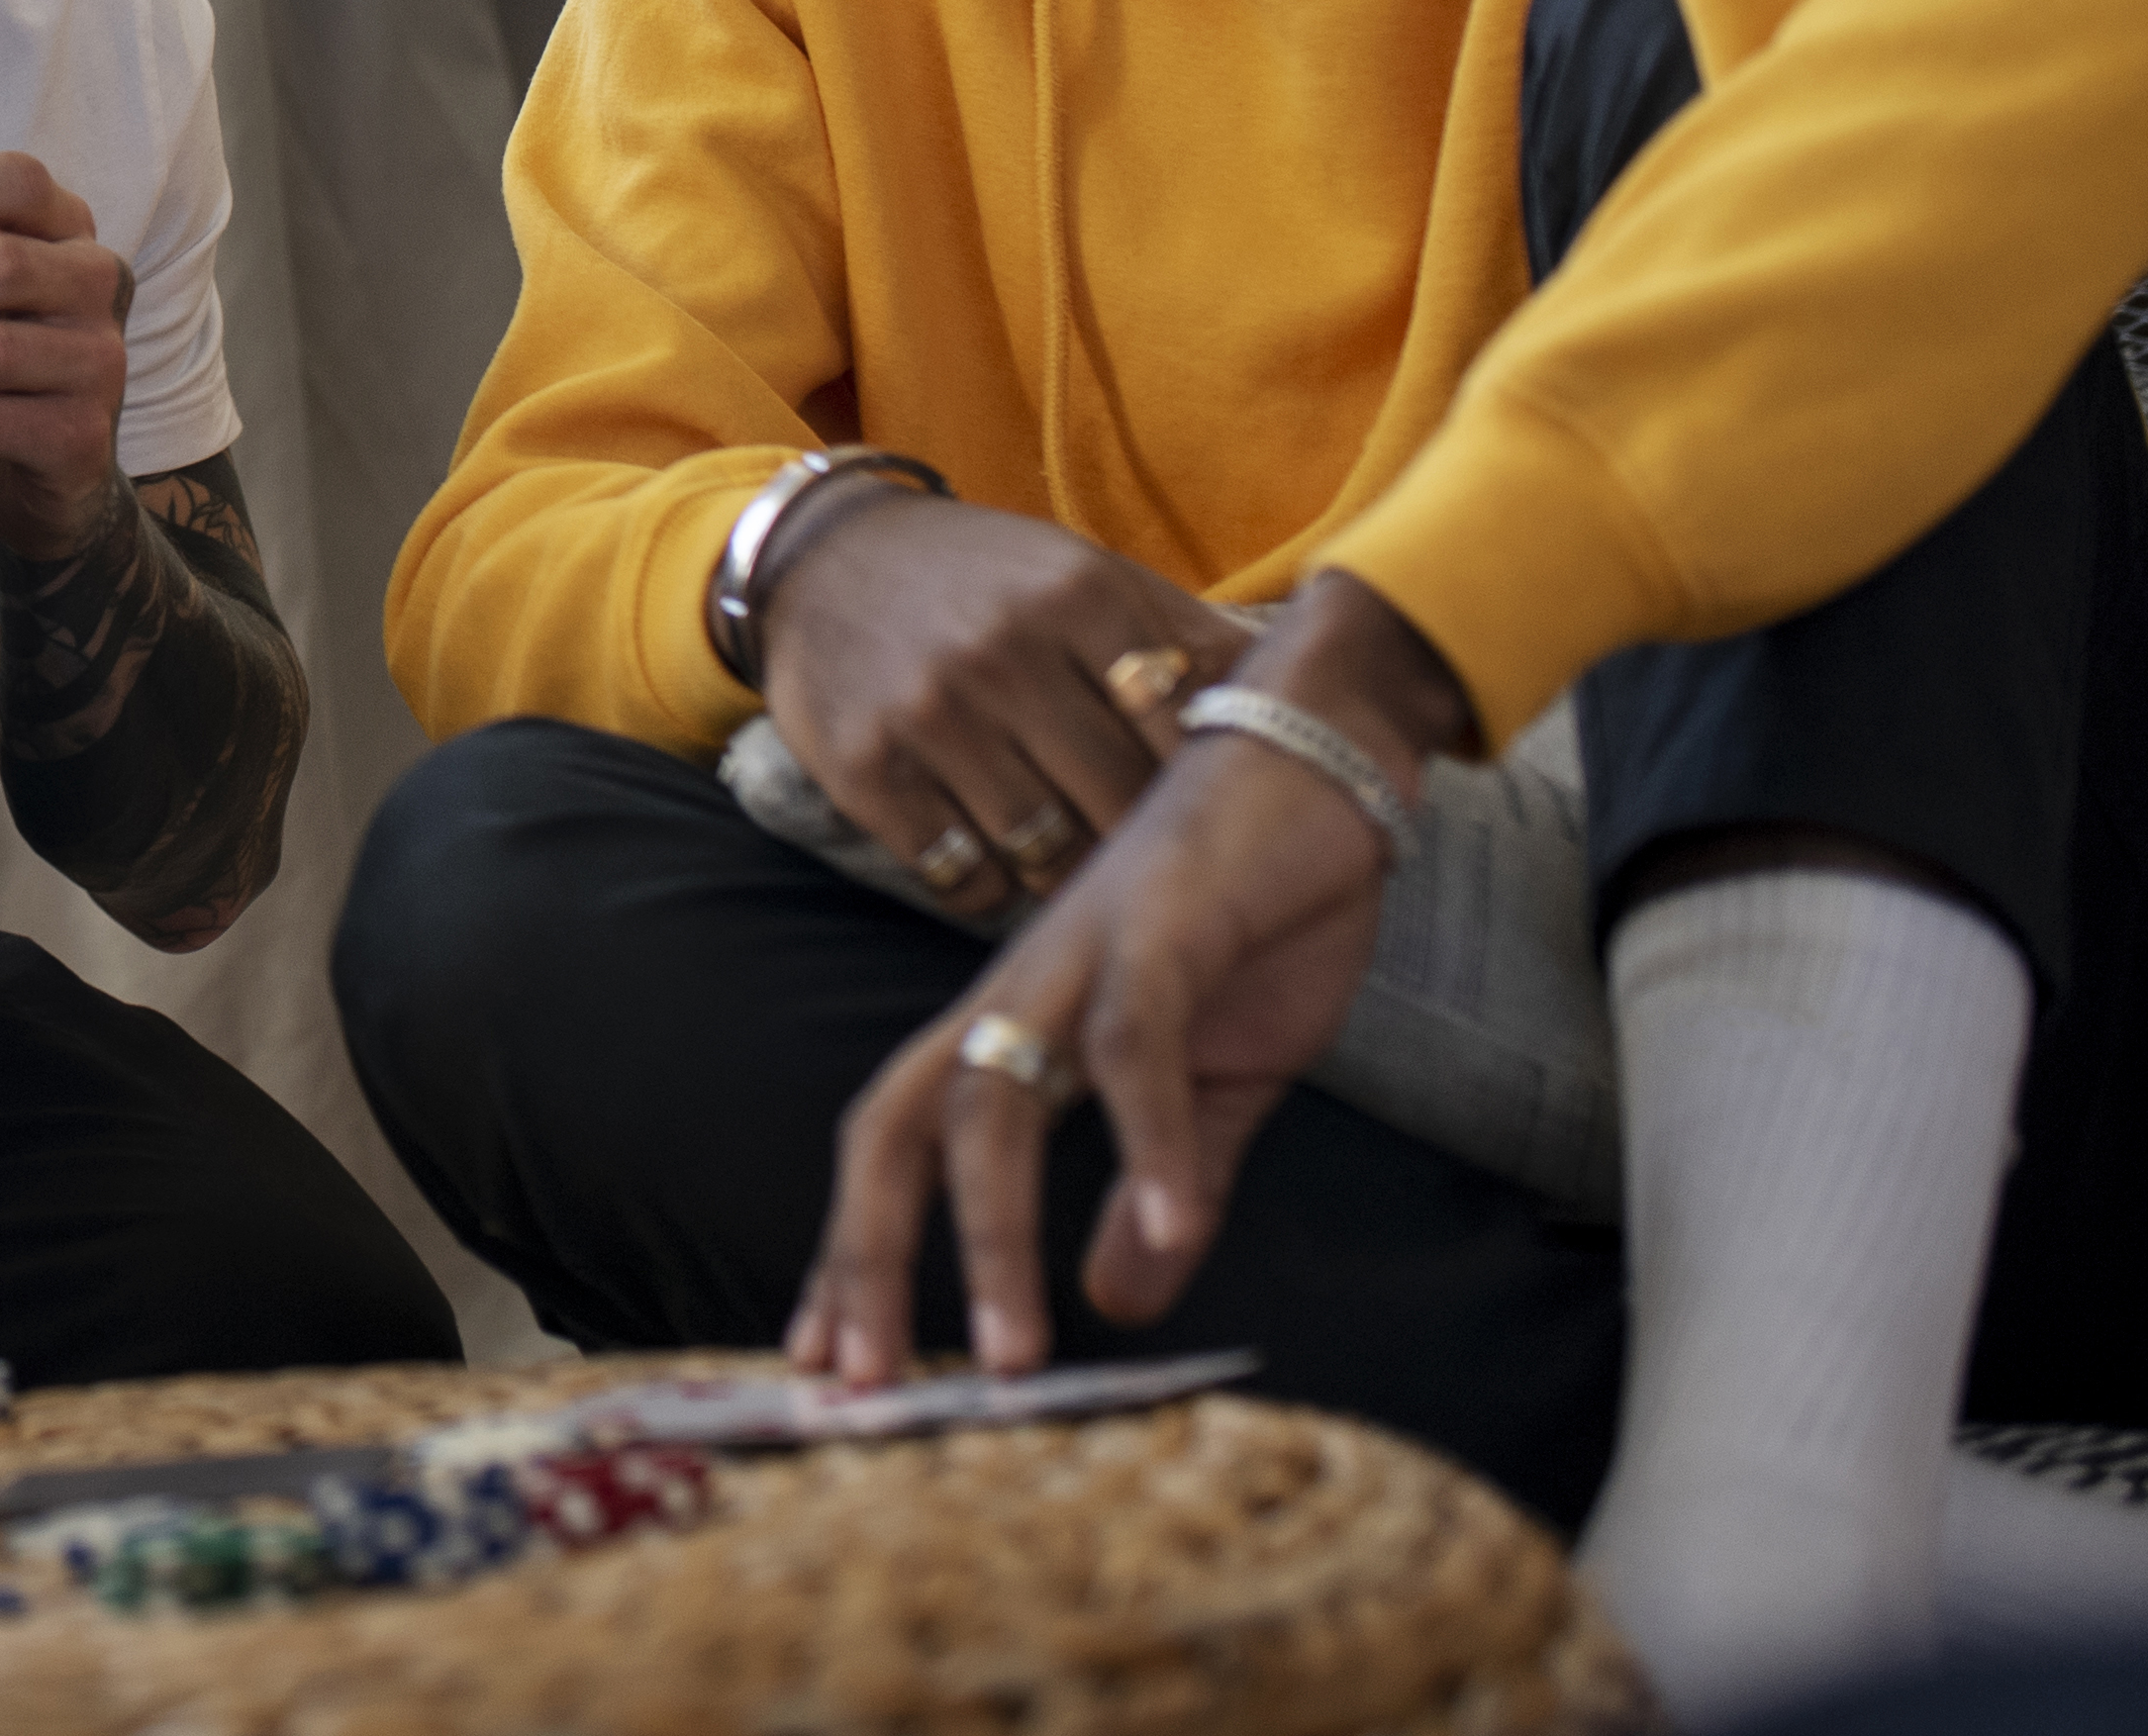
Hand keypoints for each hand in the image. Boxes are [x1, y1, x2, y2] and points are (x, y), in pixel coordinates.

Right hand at [755, 490, 1249, 904]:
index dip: (1205, 792)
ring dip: (1069, 880)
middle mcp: (1005, 652)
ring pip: (1043, 853)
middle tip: (1152, 874)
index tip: (1211, 820)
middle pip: (1117, 804)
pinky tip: (1001, 862)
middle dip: (1142, 850)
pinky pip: (960, 876)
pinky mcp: (865, 769)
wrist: (820, 558)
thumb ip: (1185, 632)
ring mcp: (930, 713)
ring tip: (1079, 874)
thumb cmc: (981, 577)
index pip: (1181, 731)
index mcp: (1078, 596)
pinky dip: (992, 889)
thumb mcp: (1083, 572)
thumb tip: (1310, 692)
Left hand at [791, 577, 1467, 1379]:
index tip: (828, 1361)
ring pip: (993, 1103)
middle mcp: (1017, 992)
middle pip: (898, 1125)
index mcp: (1016, 1025)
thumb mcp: (1210, 1083)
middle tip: (865, 1385)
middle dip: (868, 1254)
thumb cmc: (1252, 917)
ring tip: (1018, 1359)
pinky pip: (1133, 1049)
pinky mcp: (1161, 929)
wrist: (1319, 762)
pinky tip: (1168, 1234)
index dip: (856, 1247)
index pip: (896, 1144)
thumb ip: (1161, 1187)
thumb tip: (1114, 1301)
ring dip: (999, 1236)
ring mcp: (1078, 956)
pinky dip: (1145, 1144)